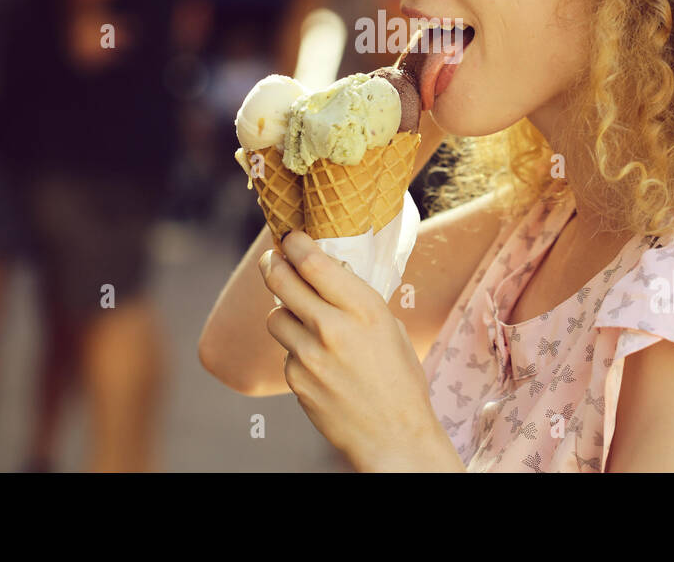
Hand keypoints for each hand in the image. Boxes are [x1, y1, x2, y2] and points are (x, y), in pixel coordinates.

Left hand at [258, 230, 462, 471]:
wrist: (394, 436)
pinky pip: (285, 353)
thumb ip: (358, 303)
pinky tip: (319, 363)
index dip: (294, 243)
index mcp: (364, 309)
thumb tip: (330, 278)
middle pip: (281, 280)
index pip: (312, 262)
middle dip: (273, 264)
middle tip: (272, 259)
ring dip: (284, 311)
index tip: (290, 236)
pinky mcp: (296, 380)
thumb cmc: (401, 380)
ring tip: (300, 316)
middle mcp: (332, 328)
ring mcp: (309, 356)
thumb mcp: (391, 329)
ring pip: (275, 316)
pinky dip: (296, 351)